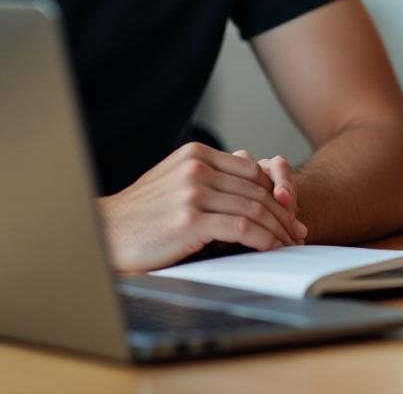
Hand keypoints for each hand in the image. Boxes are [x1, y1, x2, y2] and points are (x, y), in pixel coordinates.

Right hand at [99, 142, 308, 271]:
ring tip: (288, 244)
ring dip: (278, 229)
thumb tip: (249, 168)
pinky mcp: (190, 219)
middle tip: (297, 232)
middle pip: (258, 189)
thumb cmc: (141, 214)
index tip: (289, 213)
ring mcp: (193, 192)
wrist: (105, 233)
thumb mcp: (174, 181)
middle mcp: (196, 167)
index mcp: (195, 154)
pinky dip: (263, 239)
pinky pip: (242, 228)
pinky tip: (271, 248)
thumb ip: (208, 174)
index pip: (252, 170)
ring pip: (254, 208)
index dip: (276, 192)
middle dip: (283, 213)